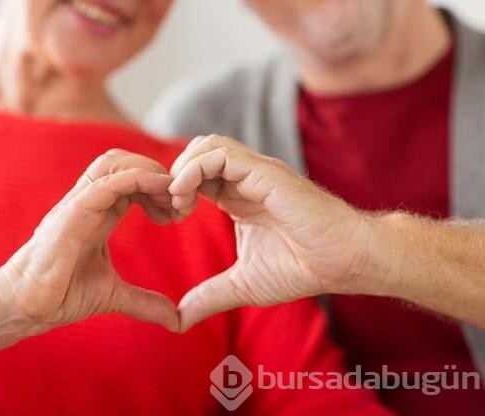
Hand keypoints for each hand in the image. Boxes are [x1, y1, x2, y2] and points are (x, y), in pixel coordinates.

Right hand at [0, 150, 179, 334]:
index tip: (179, 213)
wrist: (25, 307)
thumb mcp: (114, 295)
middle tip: (180, 203)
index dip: (159, 187)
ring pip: (115, 162)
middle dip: (158, 173)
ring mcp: (79, 204)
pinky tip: (161, 195)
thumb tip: (176, 320)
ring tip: (172, 198)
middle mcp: (88, 202)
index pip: (131, 179)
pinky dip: (138, 180)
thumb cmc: (61, 294)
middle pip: (124, 161)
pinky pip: (108, 183)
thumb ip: (145, 302)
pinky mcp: (73, 213)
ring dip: (150, 172)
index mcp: (98, 213)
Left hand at [169, 135, 372, 330]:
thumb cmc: (302, 268)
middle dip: (174, 175)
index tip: (168, 218)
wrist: (344, 262)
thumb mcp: (243, 285)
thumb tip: (180, 320)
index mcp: (238, 196)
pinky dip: (195, 168)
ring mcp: (256, 172)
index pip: (196, 174)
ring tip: (178, 201)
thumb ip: (209, 297)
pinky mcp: (266, 172)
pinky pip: (222, 154)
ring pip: (207, 145)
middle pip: (197, 152)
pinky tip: (187, 196)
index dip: (176, 190)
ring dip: (182, 169)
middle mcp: (245, 178)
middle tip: (170, 209)